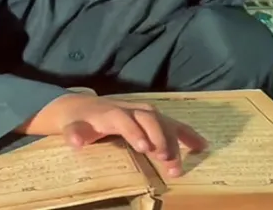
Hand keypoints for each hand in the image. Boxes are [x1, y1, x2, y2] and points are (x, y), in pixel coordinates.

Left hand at [47, 93, 206, 176]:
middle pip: (148, 119)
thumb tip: (75, 141)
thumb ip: (74, 133)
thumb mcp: (71, 126)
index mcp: (110, 112)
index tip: (144, 148)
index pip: (124, 119)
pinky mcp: (152, 118)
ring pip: (162, 122)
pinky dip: (186, 133)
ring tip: (176, 165)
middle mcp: (130, 109)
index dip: (135, 131)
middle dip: (158, 137)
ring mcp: (143, 112)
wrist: (81, 105)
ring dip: (173, 141)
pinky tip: (201, 146)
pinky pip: (172, 123)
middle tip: (164, 158)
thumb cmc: (78, 119)